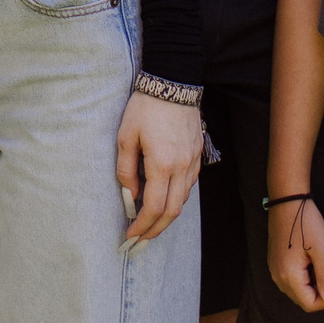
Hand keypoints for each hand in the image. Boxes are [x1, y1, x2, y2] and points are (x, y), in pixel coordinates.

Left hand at [116, 90, 204, 246]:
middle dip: (156, 230)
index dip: (142, 226)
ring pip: (183, 200)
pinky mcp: (198, 154)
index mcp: (162, 164)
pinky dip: (177, 198)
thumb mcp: (125, 136)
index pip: (154, 208)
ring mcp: (193, 161)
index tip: (131, 234)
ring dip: (167, 216)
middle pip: (172, 211)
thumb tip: (130, 194)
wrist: (172, 82)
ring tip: (151, 223)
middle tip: (141, 240)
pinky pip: (189, 185)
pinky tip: (165, 198)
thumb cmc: (145, 107)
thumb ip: (126, 168)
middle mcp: (182, 167)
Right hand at [267, 197, 323, 311]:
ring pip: (297, 290)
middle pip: (303, 299)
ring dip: (314, 287)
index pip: (310, 304)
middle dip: (322, 294)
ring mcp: (275, 269)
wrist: (288, 200)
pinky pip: (291, 279)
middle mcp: (278, 276)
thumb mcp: (322, 250)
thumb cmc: (306, 222)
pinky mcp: (276, 261)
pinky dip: (305, 278)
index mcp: (289, 276)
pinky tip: (313, 263)